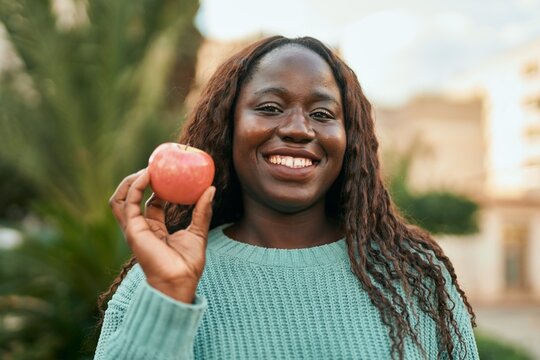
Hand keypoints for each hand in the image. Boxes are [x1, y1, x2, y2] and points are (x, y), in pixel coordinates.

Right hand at [109, 169, 214, 302]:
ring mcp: (134, 228)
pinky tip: (148, 175)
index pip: (150, 201)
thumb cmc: (188, 263)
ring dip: (131, 180)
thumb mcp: (198, 231)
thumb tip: (211, 188)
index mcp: (155, 228)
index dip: (157, 185)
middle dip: (140, 179)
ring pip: (121, 198)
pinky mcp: (132, 229)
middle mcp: (142, 227)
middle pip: (131, 197)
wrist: (180, 281)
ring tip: (149, 168)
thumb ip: (202, 210)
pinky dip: (134, 186)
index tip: (169, 171)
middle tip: (157, 165)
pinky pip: (127, 202)